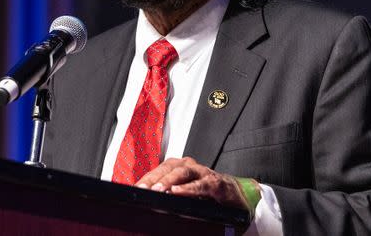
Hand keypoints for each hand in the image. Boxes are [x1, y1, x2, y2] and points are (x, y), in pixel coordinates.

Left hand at [135, 157, 258, 213]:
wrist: (237, 196)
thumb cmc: (208, 195)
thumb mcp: (185, 195)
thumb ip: (169, 196)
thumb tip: (148, 203)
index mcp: (179, 168)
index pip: (158, 170)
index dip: (146, 179)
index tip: (133, 189)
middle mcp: (189, 166)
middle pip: (168, 168)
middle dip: (153, 179)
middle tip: (141, 190)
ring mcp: (203, 172)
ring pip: (182, 172)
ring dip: (169, 180)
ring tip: (157, 190)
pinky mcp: (215, 183)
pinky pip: (201, 184)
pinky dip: (189, 188)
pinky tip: (178, 193)